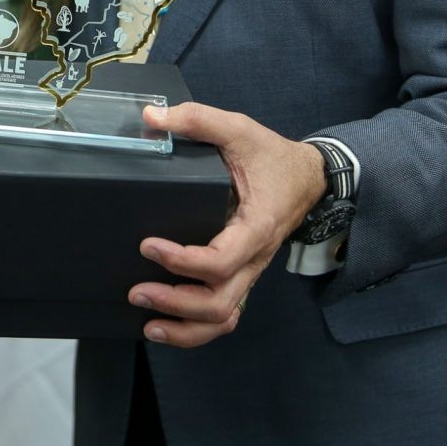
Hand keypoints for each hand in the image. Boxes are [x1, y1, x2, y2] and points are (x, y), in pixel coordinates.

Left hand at [129, 102, 326, 347]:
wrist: (310, 177)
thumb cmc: (274, 156)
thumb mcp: (240, 128)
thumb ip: (198, 119)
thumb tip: (152, 118)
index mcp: (257, 227)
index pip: (221, 261)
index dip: (182, 261)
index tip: (148, 245)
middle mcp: (255, 258)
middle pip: (220, 303)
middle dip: (176, 304)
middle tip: (136, 291)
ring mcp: (250, 271)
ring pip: (224, 318)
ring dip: (185, 327)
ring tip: (147, 322)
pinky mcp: (242, 275)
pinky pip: (225, 313)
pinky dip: (196, 328)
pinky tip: (166, 325)